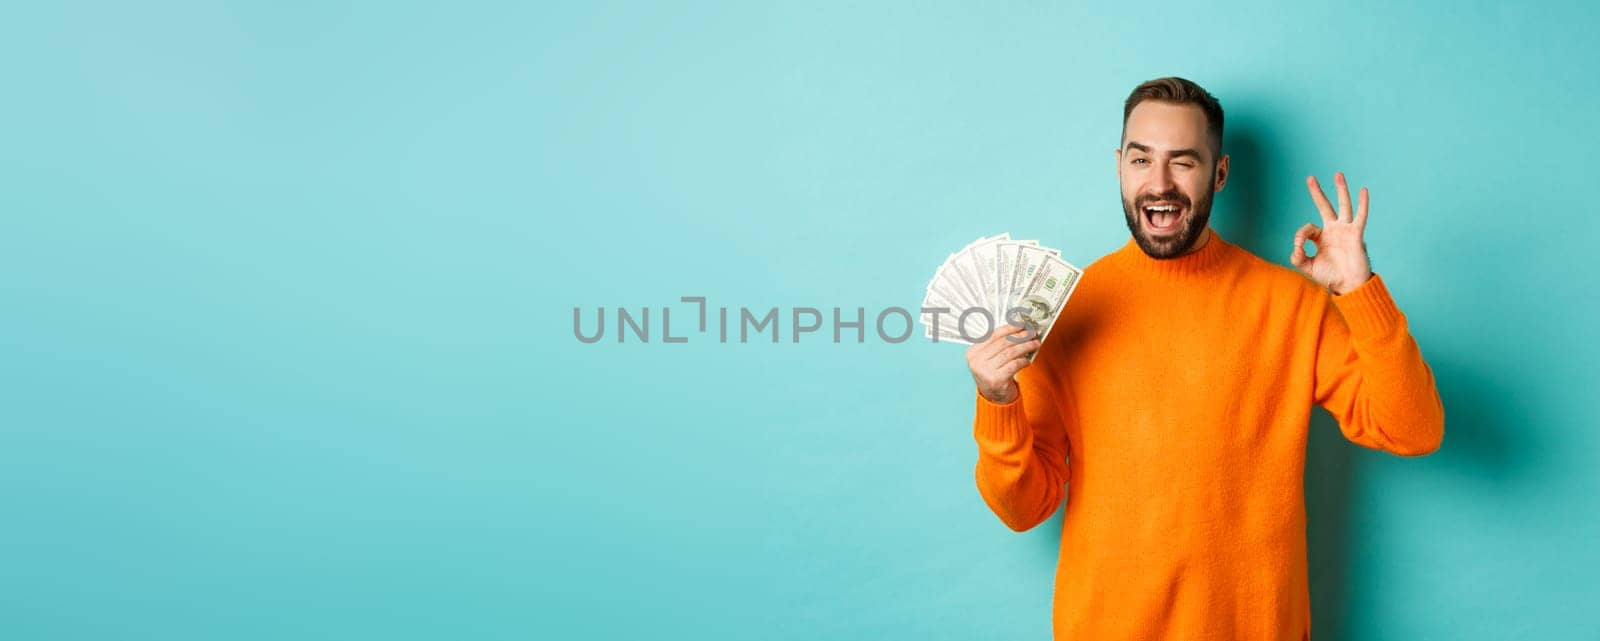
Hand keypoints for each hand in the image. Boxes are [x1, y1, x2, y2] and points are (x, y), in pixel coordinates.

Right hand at [966, 323, 1040, 403]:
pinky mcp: (996, 380)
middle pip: (1003, 343)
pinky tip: (1028, 361)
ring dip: (1025, 346)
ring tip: (1035, 344)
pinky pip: (1014, 365)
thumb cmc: (995, 375)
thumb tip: (1020, 329)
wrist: (994, 398)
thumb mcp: (991, 358)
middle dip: (1021, 336)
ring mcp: (985, 371)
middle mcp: (976, 361)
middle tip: (1032, 333)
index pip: (994, 335)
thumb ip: (1000, 344)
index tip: (1023, 324)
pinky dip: (1024, 361)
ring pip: (1010, 353)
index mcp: (973, 352)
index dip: (1010, 328)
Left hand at [1292, 172, 1373, 294]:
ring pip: (1343, 206)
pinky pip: (1360, 216)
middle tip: (1310, 178)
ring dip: (1341, 190)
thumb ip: (1298, 258)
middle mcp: (1333, 230)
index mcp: (1321, 238)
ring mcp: (1345, 231)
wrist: (1349, 286)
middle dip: (1317, 193)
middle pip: (1324, 207)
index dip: (1299, 237)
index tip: (1298, 249)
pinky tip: (1363, 190)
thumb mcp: (1309, 267)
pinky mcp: (1356, 234)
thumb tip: (1295, 249)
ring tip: (1338, 174)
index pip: (1307, 228)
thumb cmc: (1331, 277)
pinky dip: (1362, 204)